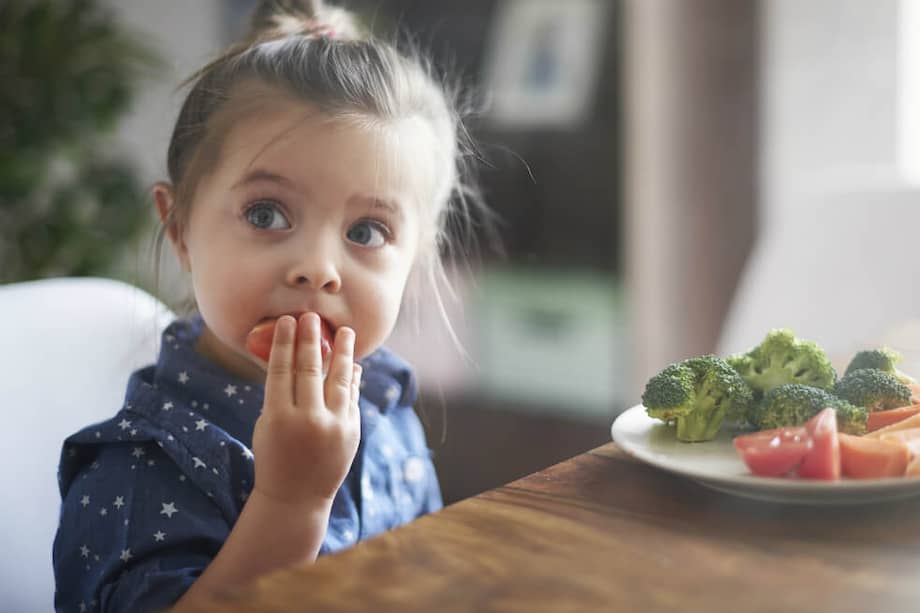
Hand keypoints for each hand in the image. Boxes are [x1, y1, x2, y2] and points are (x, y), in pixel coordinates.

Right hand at [251, 313, 361, 504]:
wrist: (296, 497)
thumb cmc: (274, 456)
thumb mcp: (267, 425)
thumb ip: (282, 395)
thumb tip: (298, 358)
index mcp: (278, 418)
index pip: (281, 370)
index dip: (285, 343)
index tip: (287, 321)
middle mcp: (307, 420)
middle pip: (310, 370)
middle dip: (311, 340)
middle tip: (312, 316)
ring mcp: (333, 426)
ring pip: (339, 380)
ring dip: (343, 353)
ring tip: (346, 331)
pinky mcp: (351, 432)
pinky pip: (352, 397)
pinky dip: (352, 380)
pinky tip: (352, 364)